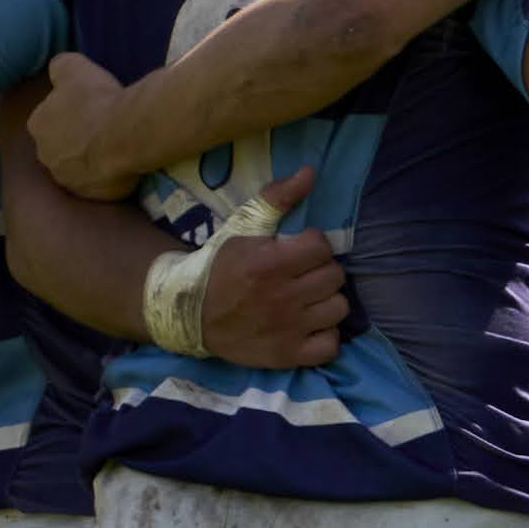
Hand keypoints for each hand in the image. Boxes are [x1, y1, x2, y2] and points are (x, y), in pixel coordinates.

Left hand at [32, 54, 150, 201]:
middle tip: (100, 128)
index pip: (47, 119)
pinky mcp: (89, 195)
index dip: (67, 114)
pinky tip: (120, 163)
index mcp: (37, 125)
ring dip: (89, 159)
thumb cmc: (98, 100)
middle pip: (59, 146)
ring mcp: (67, 179)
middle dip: (74, 140)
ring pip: (76, 168)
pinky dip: (105, 176)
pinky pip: (96, 185)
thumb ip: (59, 66)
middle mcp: (45, 155)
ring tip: (113, 146)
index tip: (87, 109)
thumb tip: (56, 70)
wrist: (126, 135)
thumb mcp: (74, 66)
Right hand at [196, 169, 350, 367]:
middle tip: (302, 274)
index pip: (322, 246)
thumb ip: (277, 198)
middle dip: (321, 271)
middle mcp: (281, 296)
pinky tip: (309, 325)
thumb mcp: (243, 226)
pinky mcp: (287, 355)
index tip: (298, 250)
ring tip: (306, 299)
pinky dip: (324, 336)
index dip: (313, 245)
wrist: (189, 313)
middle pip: (335, 276)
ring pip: (338, 308)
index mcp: (269, 262)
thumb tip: (310, 172)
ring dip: (326, 301)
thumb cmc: (220, 266)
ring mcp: (287, 328)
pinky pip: (331, 345)